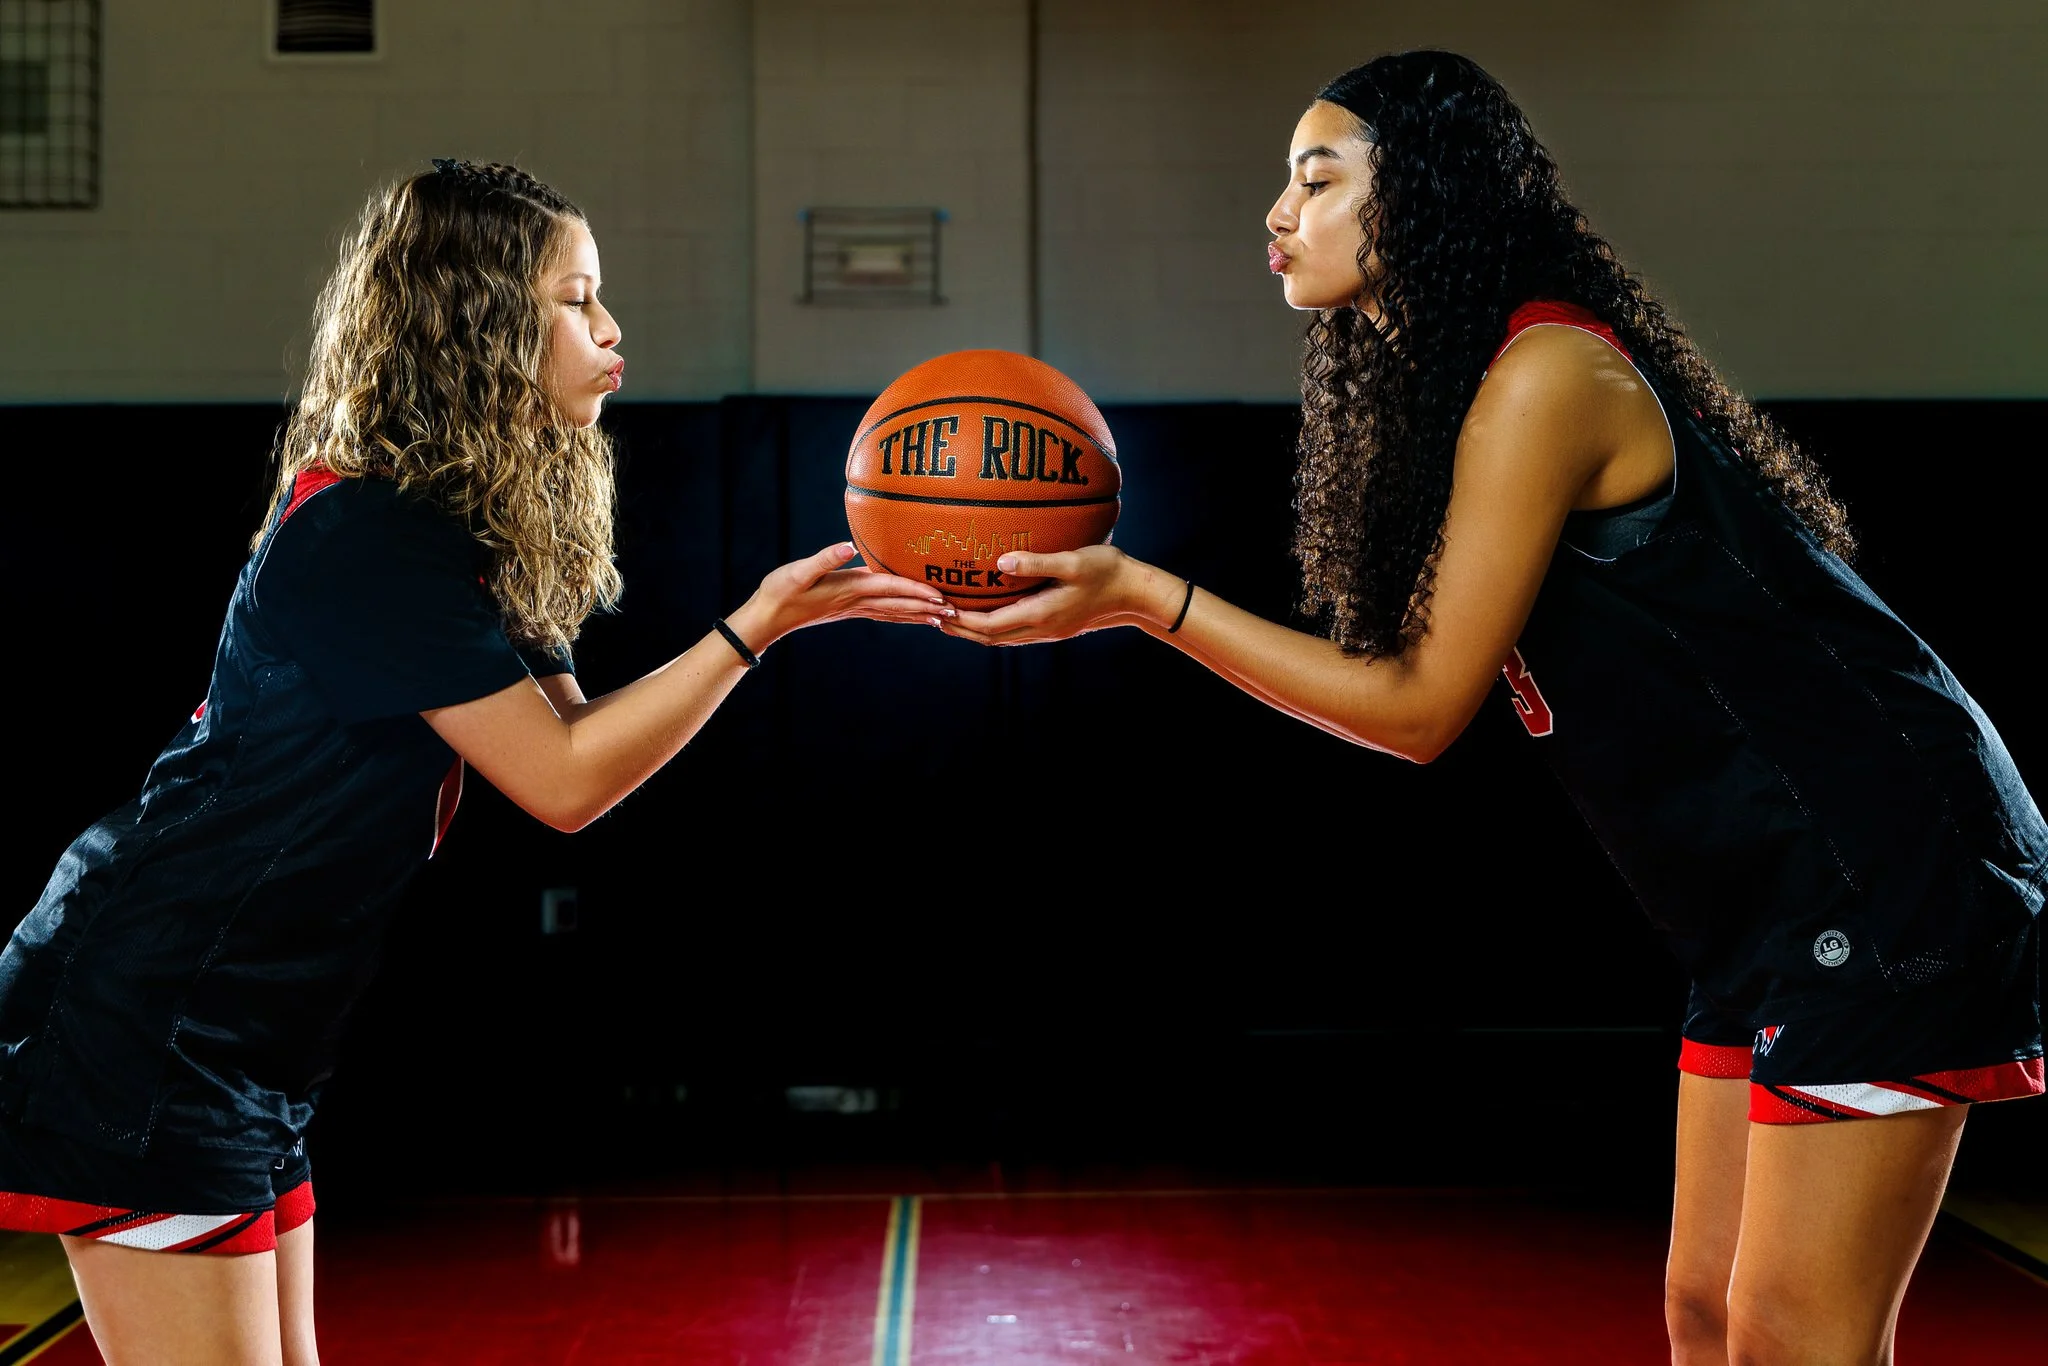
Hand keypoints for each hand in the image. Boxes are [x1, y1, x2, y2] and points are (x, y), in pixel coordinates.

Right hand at [732, 543, 951, 648]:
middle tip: (957, 611)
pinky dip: (903, 616)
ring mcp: (854, 608)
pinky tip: (913, 617)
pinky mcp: (849, 609)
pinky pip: (883, 613)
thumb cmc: (780, 592)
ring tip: (945, 618)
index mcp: (849, 589)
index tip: (941, 595)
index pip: (890, 589)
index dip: (916, 591)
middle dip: (928, 607)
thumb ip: (823, 559)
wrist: (767, 617)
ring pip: (894, 613)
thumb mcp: (798, 572)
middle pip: (900, 605)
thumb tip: (847, 547)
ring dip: (920, 615)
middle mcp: (856, 601)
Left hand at [942, 545, 1179, 644]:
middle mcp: (1040, 629)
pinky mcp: (1053, 626)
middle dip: (959, 628)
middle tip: (931, 614)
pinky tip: (985, 610)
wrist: (1135, 594)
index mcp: (1040, 615)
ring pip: (1000, 638)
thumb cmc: (1107, 571)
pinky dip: (992, 625)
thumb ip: (1037, 562)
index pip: (988, 626)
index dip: (959, 620)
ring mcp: (1047, 631)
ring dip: (973, 629)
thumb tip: (1001, 562)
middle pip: (988, 638)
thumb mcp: (1073, 561)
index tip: (936, 608)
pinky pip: (1013, 631)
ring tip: (950, 615)